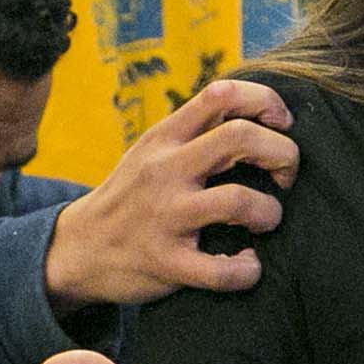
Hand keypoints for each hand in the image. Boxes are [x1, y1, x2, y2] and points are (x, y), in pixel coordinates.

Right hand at [46, 78, 298, 306]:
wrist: (77, 250)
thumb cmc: (131, 197)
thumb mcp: (151, 151)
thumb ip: (194, 131)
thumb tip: (257, 114)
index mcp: (165, 137)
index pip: (223, 93)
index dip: (266, 102)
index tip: (281, 125)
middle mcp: (164, 170)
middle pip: (241, 137)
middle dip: (283, 153)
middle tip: (286, 177)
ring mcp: (165, 216)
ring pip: (239, 201)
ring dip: (270, 212)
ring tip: (266, 220)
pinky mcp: (166, 262)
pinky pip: (221, 270)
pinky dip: (247, 270)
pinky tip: (247, 265)